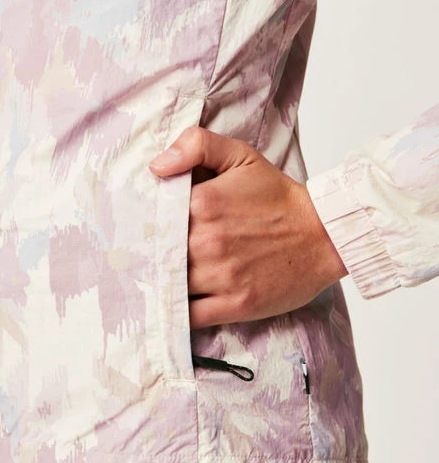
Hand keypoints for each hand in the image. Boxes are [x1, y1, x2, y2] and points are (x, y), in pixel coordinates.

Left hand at [149, 126, 347, 329]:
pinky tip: (173, 306)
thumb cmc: (278, 196)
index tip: (138, 231)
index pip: (153, 219)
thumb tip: (156, 166)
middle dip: (147, 256)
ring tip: (154, 281)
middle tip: (137, 260)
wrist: (324, 233)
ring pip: (170, 286)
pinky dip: (177, 314)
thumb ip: (196, 145)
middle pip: (157, 254)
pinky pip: (190, 316)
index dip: (144, 225)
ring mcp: (221, 276)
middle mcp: (207, 242)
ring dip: (160, 285)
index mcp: (202, 204)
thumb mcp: (240, 156)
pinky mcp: (235, 304)